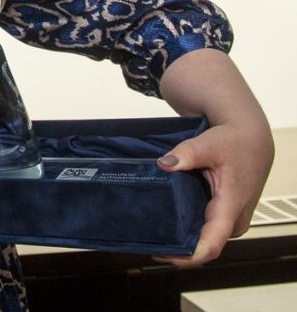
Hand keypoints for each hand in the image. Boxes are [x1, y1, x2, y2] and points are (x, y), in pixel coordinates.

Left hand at [154, 119, 273, 266]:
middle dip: (176, 248)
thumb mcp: (210, 144)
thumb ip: (188, 154)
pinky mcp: (225, 217)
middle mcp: (232, 222)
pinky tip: (165, 223)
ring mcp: (229, 221)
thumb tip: (164, 163)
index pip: (211, 245)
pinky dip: (186, 228)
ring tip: (150, 232)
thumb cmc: (234, 143)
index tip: (163, 254)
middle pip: (202, 246)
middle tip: (145, 240)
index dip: (188, 256)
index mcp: (231, 208)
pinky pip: (204, 229)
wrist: (252, 140)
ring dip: (181, 239)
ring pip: (203, 238)